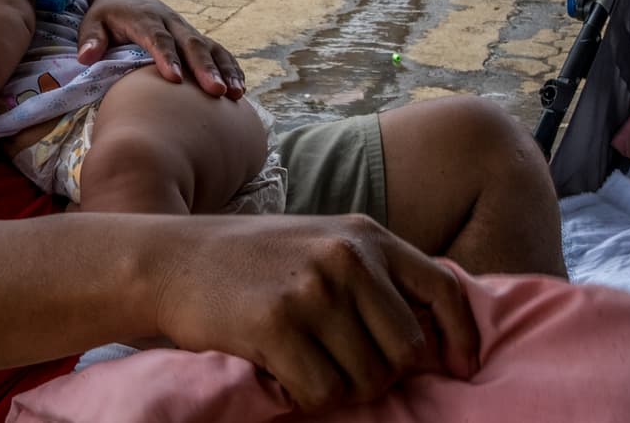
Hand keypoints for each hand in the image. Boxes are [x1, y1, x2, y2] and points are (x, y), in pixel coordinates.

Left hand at [79, 0, 243, 97]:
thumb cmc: (106, 16)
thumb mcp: (92, 21)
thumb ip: (90, 38)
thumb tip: (86, 57)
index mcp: (144, 18)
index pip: (157, 38)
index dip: (166, 57)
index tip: (174, 79)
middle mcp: (170, 22)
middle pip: (190, 43)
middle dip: (204, 68)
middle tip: (214, 92)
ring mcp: (186, 29)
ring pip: (209, 47)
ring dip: (223, 70)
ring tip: (235, 94)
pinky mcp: (195, 37)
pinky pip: (218, 51)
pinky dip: (230, 68)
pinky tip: (240, 89)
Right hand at [152, 214, 478, 412]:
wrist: (169, 259)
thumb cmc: (248, 261)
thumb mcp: (318, 244)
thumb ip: (371, 274)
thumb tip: (432, 338)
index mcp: (363, 235)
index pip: (444, 289)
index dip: (460, 338)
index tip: (459, 368)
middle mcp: (346, 257)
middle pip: (407, 351)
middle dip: (381, 373)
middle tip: (339, 365)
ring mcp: (313, 290)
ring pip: (368, 379)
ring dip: (340, 386)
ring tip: (303, 361)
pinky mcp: (278, 324)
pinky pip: (324, 392)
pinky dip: (305, 395)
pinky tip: (279, 369)